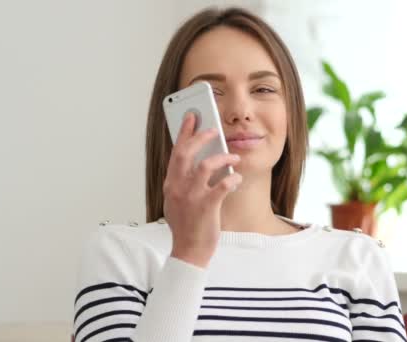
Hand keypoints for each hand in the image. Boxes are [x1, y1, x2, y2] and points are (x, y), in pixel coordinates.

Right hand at [163, 113, 241, 267]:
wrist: (188, 251)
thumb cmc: (186, 226)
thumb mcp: (177, 201)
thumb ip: (184, 182)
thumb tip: (199, 162)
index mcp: (170, 184)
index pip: (176, 152)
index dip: (184, 133)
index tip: (191, 118)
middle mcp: (177, 187)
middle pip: (187, 152)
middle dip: (201, 136)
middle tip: (214, 130)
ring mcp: (191, 197)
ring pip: (206, 165)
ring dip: (222, 157)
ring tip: (233, 157)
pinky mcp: (206, 206)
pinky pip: (222, 184)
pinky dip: (232, 179)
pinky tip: (236, 179)